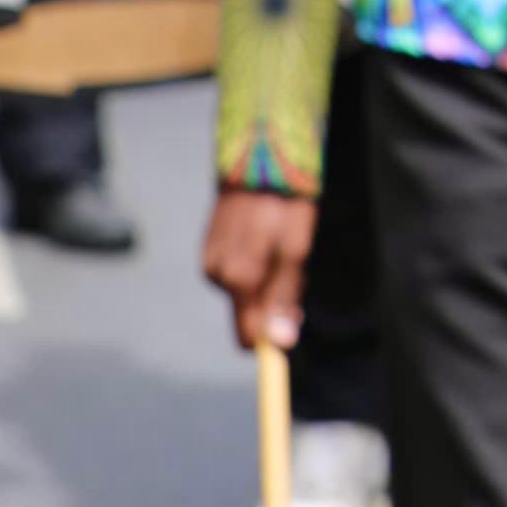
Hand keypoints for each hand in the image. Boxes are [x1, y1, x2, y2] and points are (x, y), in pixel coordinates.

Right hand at [200, 184, 315, 351]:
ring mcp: (210, 263)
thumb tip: (279, 343)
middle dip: (275, 301)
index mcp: (237, 281)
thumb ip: (283, 299)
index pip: (247, 336)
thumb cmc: (284, 207)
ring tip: (281, 245)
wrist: (258, 163)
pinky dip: (256, 265)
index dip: (272, 336)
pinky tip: (265, 240)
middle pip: (250, 312)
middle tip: (296, 266)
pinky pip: (236, 273)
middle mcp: (217, 277)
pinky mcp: (210, 250)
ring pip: (244, 292)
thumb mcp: (295, 252)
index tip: (294, 318)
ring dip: (267, 280)